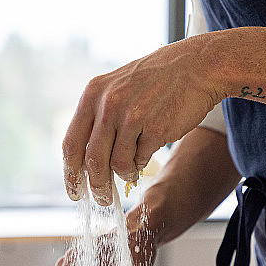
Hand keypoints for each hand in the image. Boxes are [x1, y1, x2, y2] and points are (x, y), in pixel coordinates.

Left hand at [62, 36, 217, 205]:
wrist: (195, 66)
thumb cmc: (154, 80)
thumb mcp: (116, 87)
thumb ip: (97, 117)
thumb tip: (84, 161)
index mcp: (93, 94)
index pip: (71, 144)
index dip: (71, 173)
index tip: (75, 190)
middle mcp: (109, 105)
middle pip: (93, 162)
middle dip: (96, 187)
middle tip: (102, 199)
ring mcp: (133, 116)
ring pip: (117, 165)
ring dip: (124, 174)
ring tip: (131, 170)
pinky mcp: (157, 129)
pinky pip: (141, 160)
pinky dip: (142, 163)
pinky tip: (147, 152)